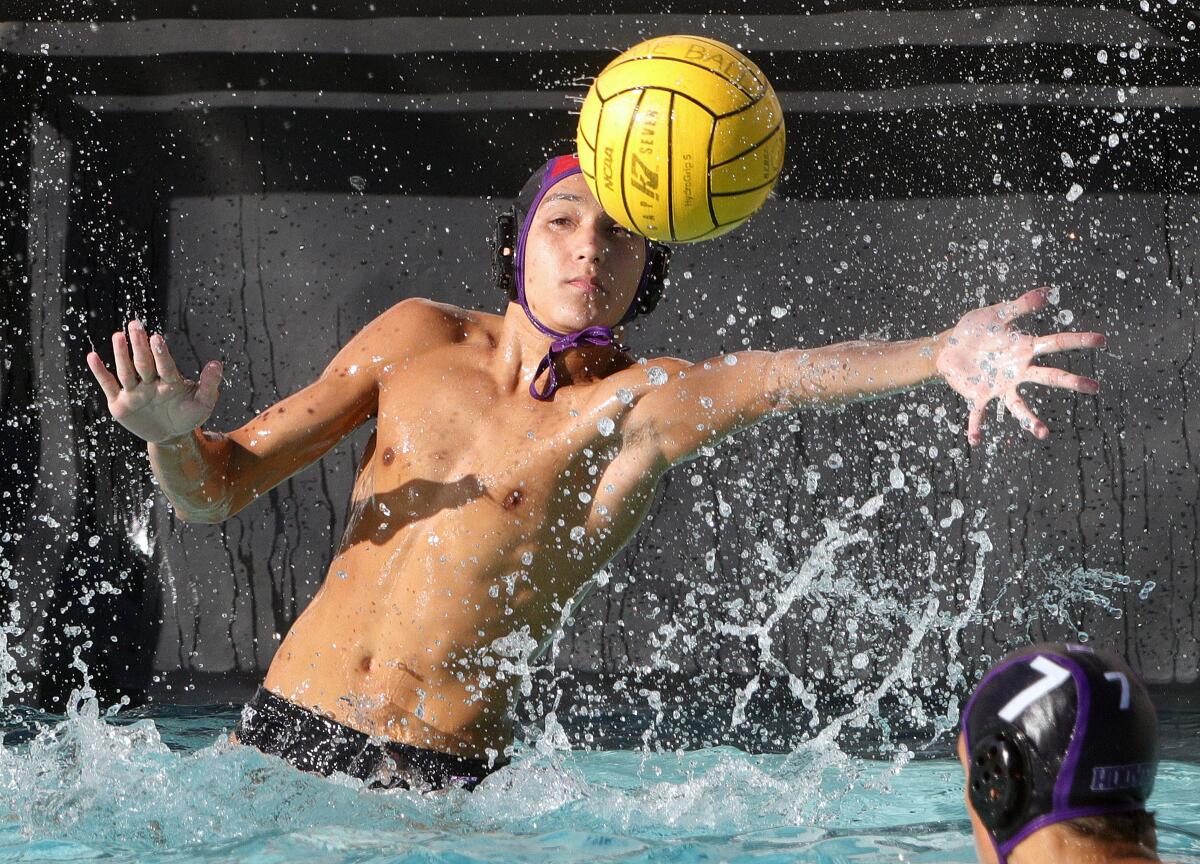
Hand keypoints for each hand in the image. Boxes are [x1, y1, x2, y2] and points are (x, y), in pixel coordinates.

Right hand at [87, 320, 222, 443]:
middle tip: (135, 325)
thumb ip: (209, 385)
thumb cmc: (188, 416)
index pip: (165, 366)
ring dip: (121, 354)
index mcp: (170, 381)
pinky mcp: (120, 403)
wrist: (171, 434)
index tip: (157, 338)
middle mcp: (150, 382)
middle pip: (144, 363)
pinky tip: (92, 357)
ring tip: (118, 336)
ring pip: (127, 371)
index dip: (161, 354)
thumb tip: (217, 363)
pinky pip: (109, 385)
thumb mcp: (202, 404)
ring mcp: (134, 392)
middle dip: (139, 345)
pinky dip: (100, 372)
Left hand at [935, 288, 1104, 444]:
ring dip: (1030, 420)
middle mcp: (1017, 370)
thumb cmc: (973, 330)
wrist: (947, 348)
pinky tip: (976, 440)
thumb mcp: (994, 314)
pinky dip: (977, 427)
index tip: (1101, 340)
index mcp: (1023, 348)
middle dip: (1070, 381)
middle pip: (1047, 377)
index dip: (1078, 340)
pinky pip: (978, 414)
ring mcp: (1000, 386)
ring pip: (1019, 405)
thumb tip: (1047, 292)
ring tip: (1042, 433)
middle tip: (1093, 387)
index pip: (1055, 343)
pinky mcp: (979, 396)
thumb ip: (1018, 306)